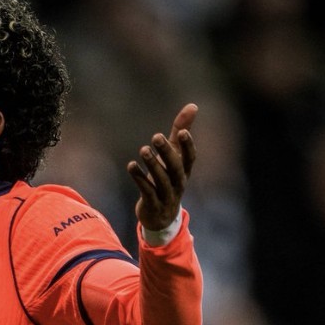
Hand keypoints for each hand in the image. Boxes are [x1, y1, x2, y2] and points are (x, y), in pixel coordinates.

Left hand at [127, 103, 197, 230]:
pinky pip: (147, 191)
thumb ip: (179, 132)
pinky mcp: (153, 204)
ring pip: (161, 180)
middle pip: (175, 167)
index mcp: (184, 170)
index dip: (188, 145)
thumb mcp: (174, 157)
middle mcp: (178, 183)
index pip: (190, 157)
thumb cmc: (167, 180)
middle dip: (167, 152)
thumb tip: (193, 105)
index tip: (183, 131)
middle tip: (156, 136)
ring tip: (143, 150)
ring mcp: (166, 195)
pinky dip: (139, 178)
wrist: (160, 218)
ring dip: (152, 164)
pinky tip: (131, 165)